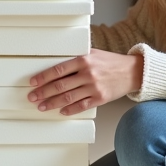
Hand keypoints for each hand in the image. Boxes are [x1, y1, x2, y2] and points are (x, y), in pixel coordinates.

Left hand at [27, 49, 143, 115]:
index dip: (43, 77)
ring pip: (68, 97)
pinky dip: (70, 110)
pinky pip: (82, 106)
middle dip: (43, 92)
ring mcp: (94, 87)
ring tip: (42, 106)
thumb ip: (76, 58)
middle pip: (60, 85)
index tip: (33, 82)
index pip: (58, 70)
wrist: (132, 72)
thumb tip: (56, 66)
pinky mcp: (100, 98)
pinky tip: (61, 111)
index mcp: (84, 60)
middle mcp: (88, 74)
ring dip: (52, 103)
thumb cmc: (111, 62)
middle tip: (32, 97)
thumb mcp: (93, 53)